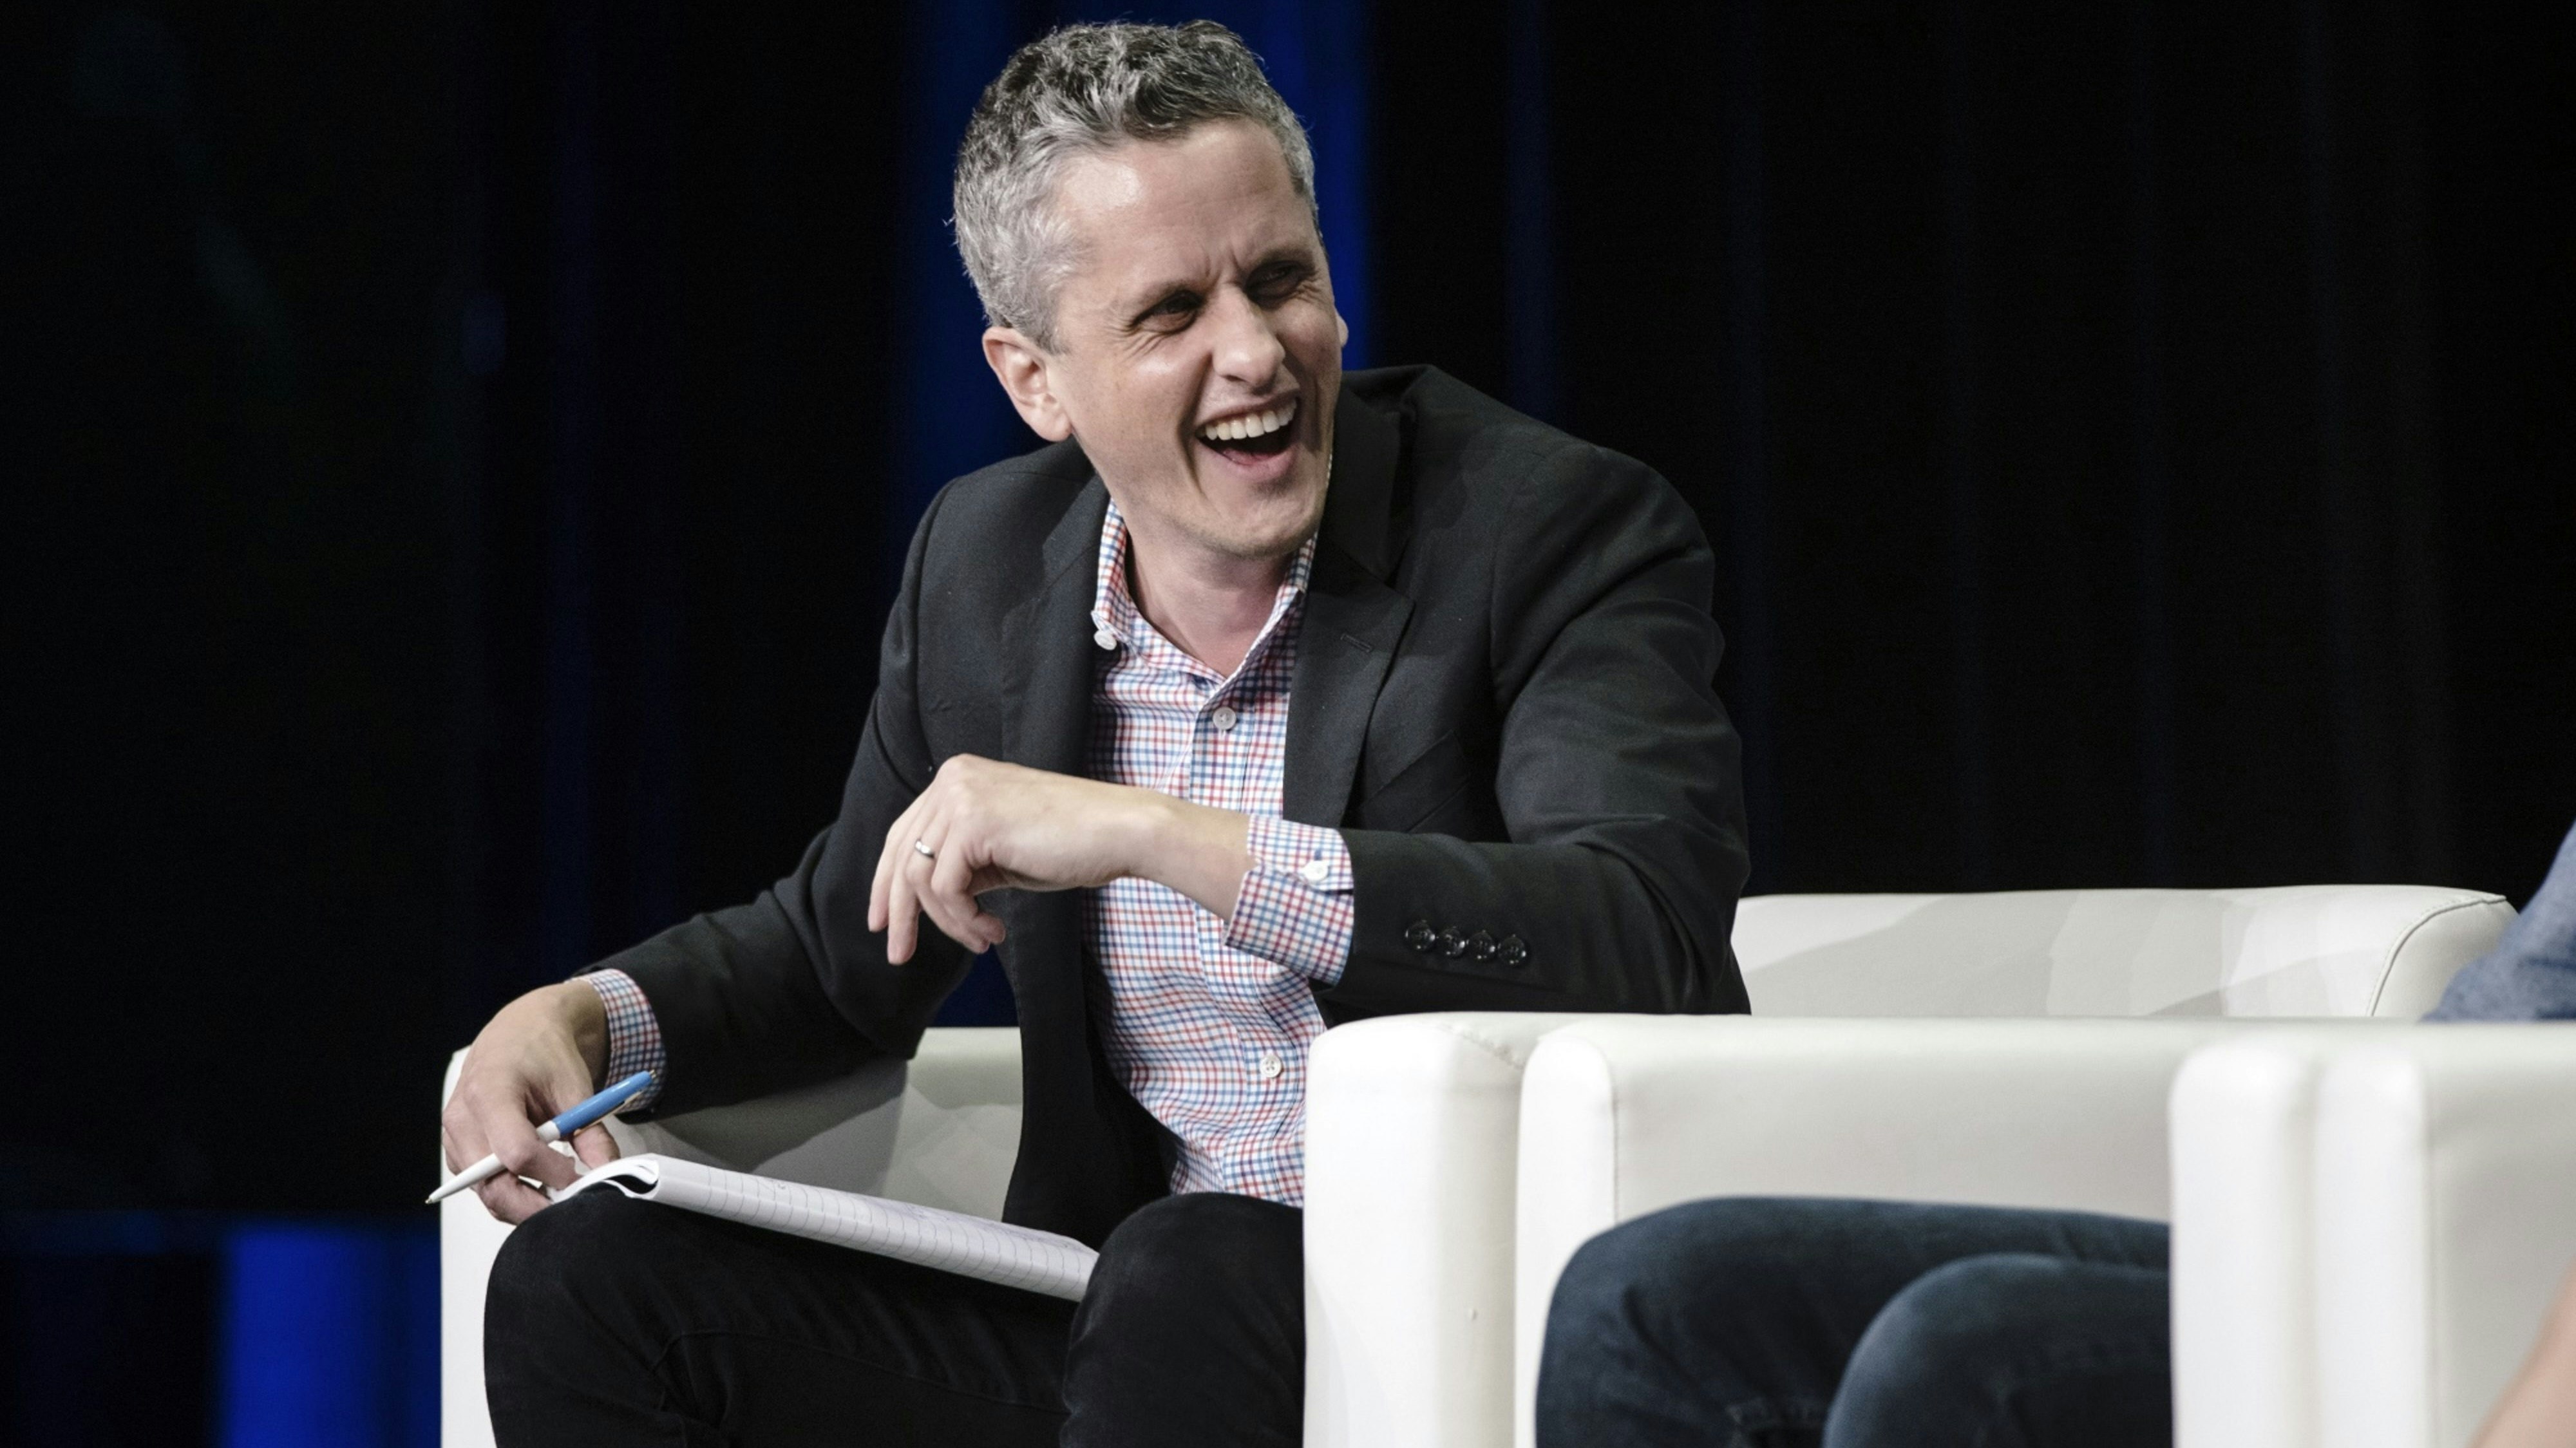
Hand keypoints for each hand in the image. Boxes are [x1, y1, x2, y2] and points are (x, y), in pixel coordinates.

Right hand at [438, 981, 621, 1222]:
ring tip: (560, 1193)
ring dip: (526, 1204)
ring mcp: (453, 1139)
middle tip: (572, 1204)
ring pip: (487, 1194)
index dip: (553, 1172)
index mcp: (490, 1091)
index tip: (581, 1177)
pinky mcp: (456, 1153)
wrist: (517, 1035)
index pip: (517, 1152)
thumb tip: (609, 1175)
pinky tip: (539, 1184)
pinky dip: (512, 1195)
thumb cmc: (544, 1056)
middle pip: (494, 1185)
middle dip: (536, 1204)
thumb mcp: (576, 1089)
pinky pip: (482, 1188)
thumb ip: (593, 1135)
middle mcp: (462, 1119)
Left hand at [868, 754, 1253, 962]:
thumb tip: (922, 900)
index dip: (886, 884)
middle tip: (899, 954)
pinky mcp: (973, 823)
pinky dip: (963, 919)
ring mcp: (960, 797)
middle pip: (900, 855)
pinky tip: (993, 929)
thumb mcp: (1001, 852)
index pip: (903, 834)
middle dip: (899, 912)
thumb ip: (962, 863)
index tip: (884, 924)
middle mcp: (952, 779)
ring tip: (982, 939)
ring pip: (919, 878)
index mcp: (957, 779)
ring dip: (948, 922)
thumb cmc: (1072, 843)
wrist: (1120, 831)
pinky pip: (945, 888)